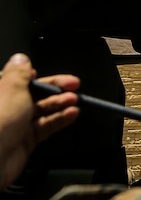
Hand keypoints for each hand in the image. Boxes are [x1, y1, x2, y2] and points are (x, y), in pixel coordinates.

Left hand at [0, 53, 79, 189]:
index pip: (24, 79)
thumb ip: (19, 73)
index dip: (44, 77)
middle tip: (74, 86)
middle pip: (36, 94)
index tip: (61, 76)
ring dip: (61, 104)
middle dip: (56, 90)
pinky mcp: (25, 140)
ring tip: (75, 101)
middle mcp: (8, 107)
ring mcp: (16, 124)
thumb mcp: (11, 89)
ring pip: (43, 110)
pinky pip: (46, 127)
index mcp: (1, 92)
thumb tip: (21, 59)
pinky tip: (72, 114)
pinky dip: (60, 120)